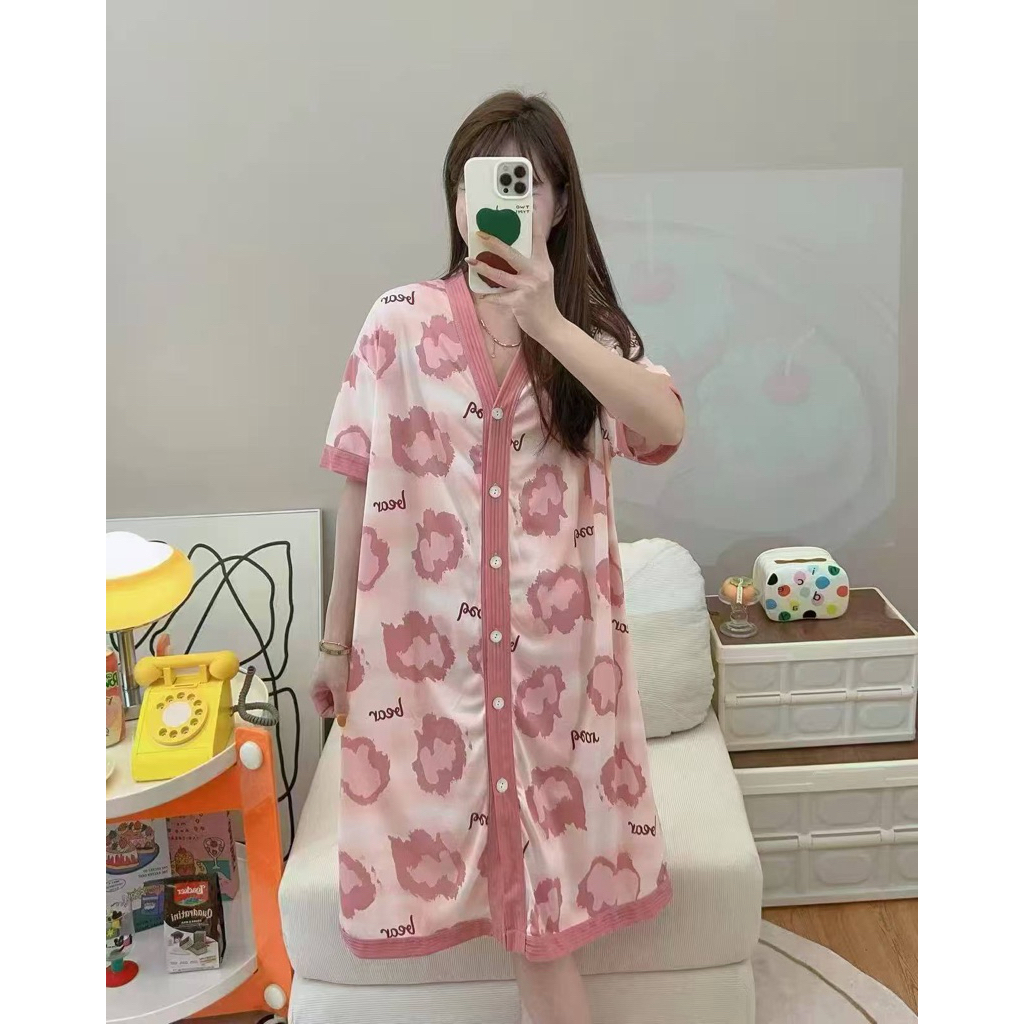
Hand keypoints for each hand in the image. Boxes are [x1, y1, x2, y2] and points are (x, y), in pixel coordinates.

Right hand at [310, 651, 349, 725]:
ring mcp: (329, 681)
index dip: (333, 713)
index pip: (322, 711)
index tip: (344, 711)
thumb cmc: (333, 663)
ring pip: (338, 696)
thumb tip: (342, 720)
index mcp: (315, 691)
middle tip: (351, 702)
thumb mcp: (338, 686)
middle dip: (341, 704)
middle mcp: (321, 687)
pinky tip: (354, 686)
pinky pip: (343, 687)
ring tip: (353, 692)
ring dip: (346, 696)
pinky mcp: (338, 675)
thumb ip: (340, 704)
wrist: (339, 644)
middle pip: (331, 704)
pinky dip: (348, 689)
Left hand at [467, 217, 563, 340]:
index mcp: (543, 264)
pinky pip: (499, 297)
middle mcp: (538, 272)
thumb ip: (529, 265)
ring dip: (483, 268)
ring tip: (471, 261)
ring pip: (501, 275)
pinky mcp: (520, 302)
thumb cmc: (542, 302)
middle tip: (480, 234)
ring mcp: (529, 287)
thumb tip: (508, 254)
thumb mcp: (541, 279)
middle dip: (494, 242)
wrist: (551, 326)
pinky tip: (484, 296)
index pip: (537, 239)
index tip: (523, 210)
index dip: (531, 223)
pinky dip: (490, 297)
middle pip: (512, 254)